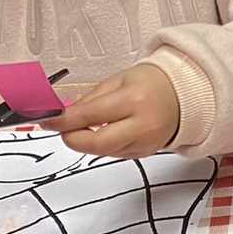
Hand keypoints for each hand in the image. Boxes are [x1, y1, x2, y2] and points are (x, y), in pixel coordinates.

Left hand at [43, 63, 180, 157]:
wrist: (184, 95)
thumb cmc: (153, 83)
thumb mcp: (118, 80)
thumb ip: (90, 99)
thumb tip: (64, 115)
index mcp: (134, 100)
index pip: (89, 116)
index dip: (63, 121)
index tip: (48, 120)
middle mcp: (142, 125)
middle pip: (96, 144)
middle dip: (72, 138)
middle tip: (62, 130)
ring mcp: (146, 142)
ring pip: (103, 152)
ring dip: (87, 141)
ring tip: (86, 126)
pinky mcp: (146, 153)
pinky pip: (115, 154)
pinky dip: (104, 144)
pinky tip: (108, 131)